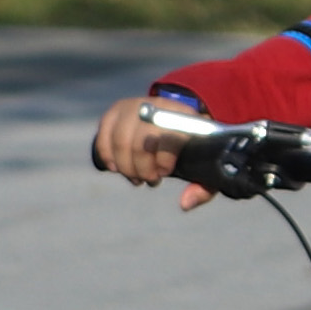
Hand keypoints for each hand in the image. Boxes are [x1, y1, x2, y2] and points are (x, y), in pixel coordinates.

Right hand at [94, 96, 213, 210]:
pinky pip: (104, 135)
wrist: (175, 120)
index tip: (165, 172)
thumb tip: (185, 204)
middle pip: (142, 141)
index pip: (170, 135)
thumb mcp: (207, 167)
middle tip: (150, 180)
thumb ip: (204, 188)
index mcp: (186, 116)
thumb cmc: (193, 149)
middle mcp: (158, 106)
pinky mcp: (116, 111)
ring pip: (121, 139)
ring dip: (126, 166)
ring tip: (136, 178)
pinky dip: (107, 156)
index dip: (164, 159)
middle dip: (143, 168)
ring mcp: (134, 106)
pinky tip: (116, 168)